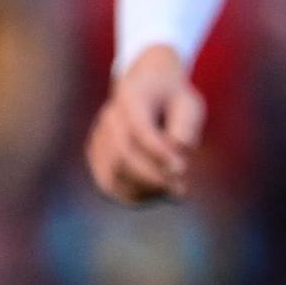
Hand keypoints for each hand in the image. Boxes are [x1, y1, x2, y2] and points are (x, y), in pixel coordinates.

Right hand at [84, 43, 205, 201]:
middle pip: (122, 155)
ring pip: (112, 174)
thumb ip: (186, 123)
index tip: (182, 168)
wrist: (147, 88)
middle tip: (180, 189)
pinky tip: (157, 196)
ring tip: (172, 193)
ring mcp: (99, 137)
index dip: (158, 152)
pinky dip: (132, 195)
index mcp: (131, 97)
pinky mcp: (97, 156)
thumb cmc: (173, 100)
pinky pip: (108, 184)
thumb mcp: (188, 103)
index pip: (139, 130)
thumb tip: (181, 147)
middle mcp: (109, 118)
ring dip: (143, 190)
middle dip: (152, 177)